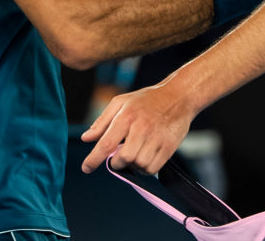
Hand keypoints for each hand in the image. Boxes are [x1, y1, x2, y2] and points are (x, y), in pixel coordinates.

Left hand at [80, 81, 195, 174]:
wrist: (178, 97)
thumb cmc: (146, 100)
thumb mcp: (121, 102)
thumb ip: (102, 122)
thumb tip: (86, 138)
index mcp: (126, 116)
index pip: (106, 143)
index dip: (94, 159)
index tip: (86, 168)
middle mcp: (141, 128)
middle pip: (124, 158)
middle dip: (117, 161)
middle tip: (119, 154)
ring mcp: (157, 138)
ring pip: (138, 165)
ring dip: (133, 164)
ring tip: (134, 152)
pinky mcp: (169, 147)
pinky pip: (152, 169)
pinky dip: (145, 168)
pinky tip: (145, 157)